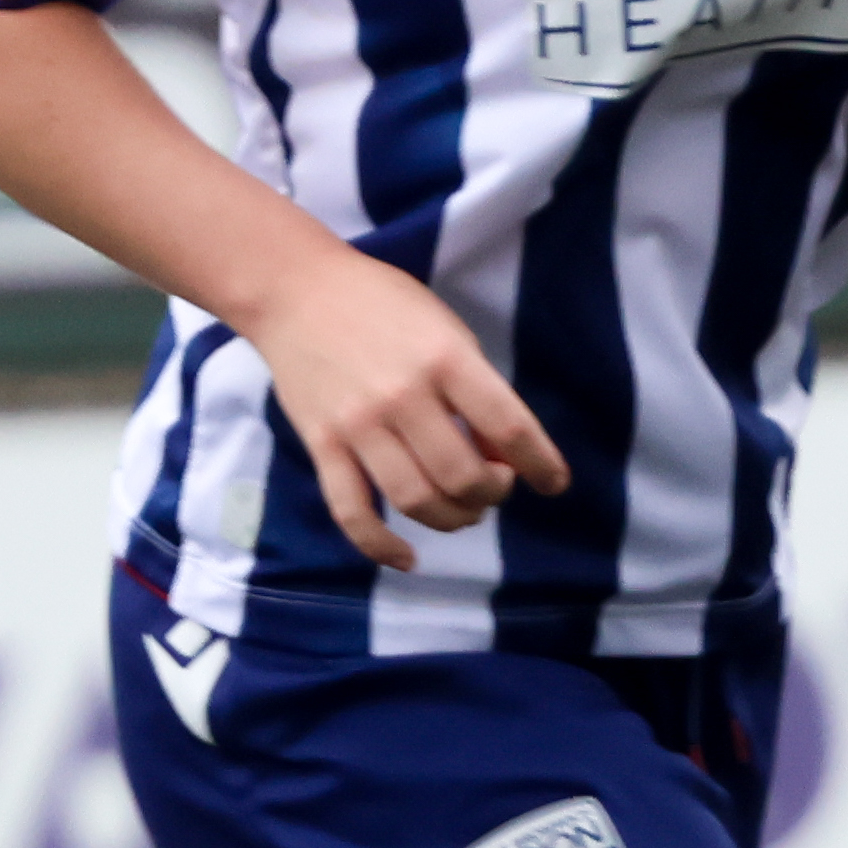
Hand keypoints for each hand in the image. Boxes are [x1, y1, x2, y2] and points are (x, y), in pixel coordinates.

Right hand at [242, 246, 572, 570]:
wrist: (295, 290)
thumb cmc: (383, 305)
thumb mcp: (446, 329)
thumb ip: (476, 389)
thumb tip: (501, 456)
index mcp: (445, 358)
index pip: (509, 427)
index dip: (541, 464)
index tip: (553, 483)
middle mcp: (403, 395)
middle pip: (463, 476)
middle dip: (493, 493)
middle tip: (495, 484)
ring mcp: (358, 424)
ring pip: (416, 501)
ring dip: (452, 518)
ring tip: (462, 508)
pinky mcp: (322, 444)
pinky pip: (352, 512)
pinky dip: (381, 546)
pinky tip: (406, 557)